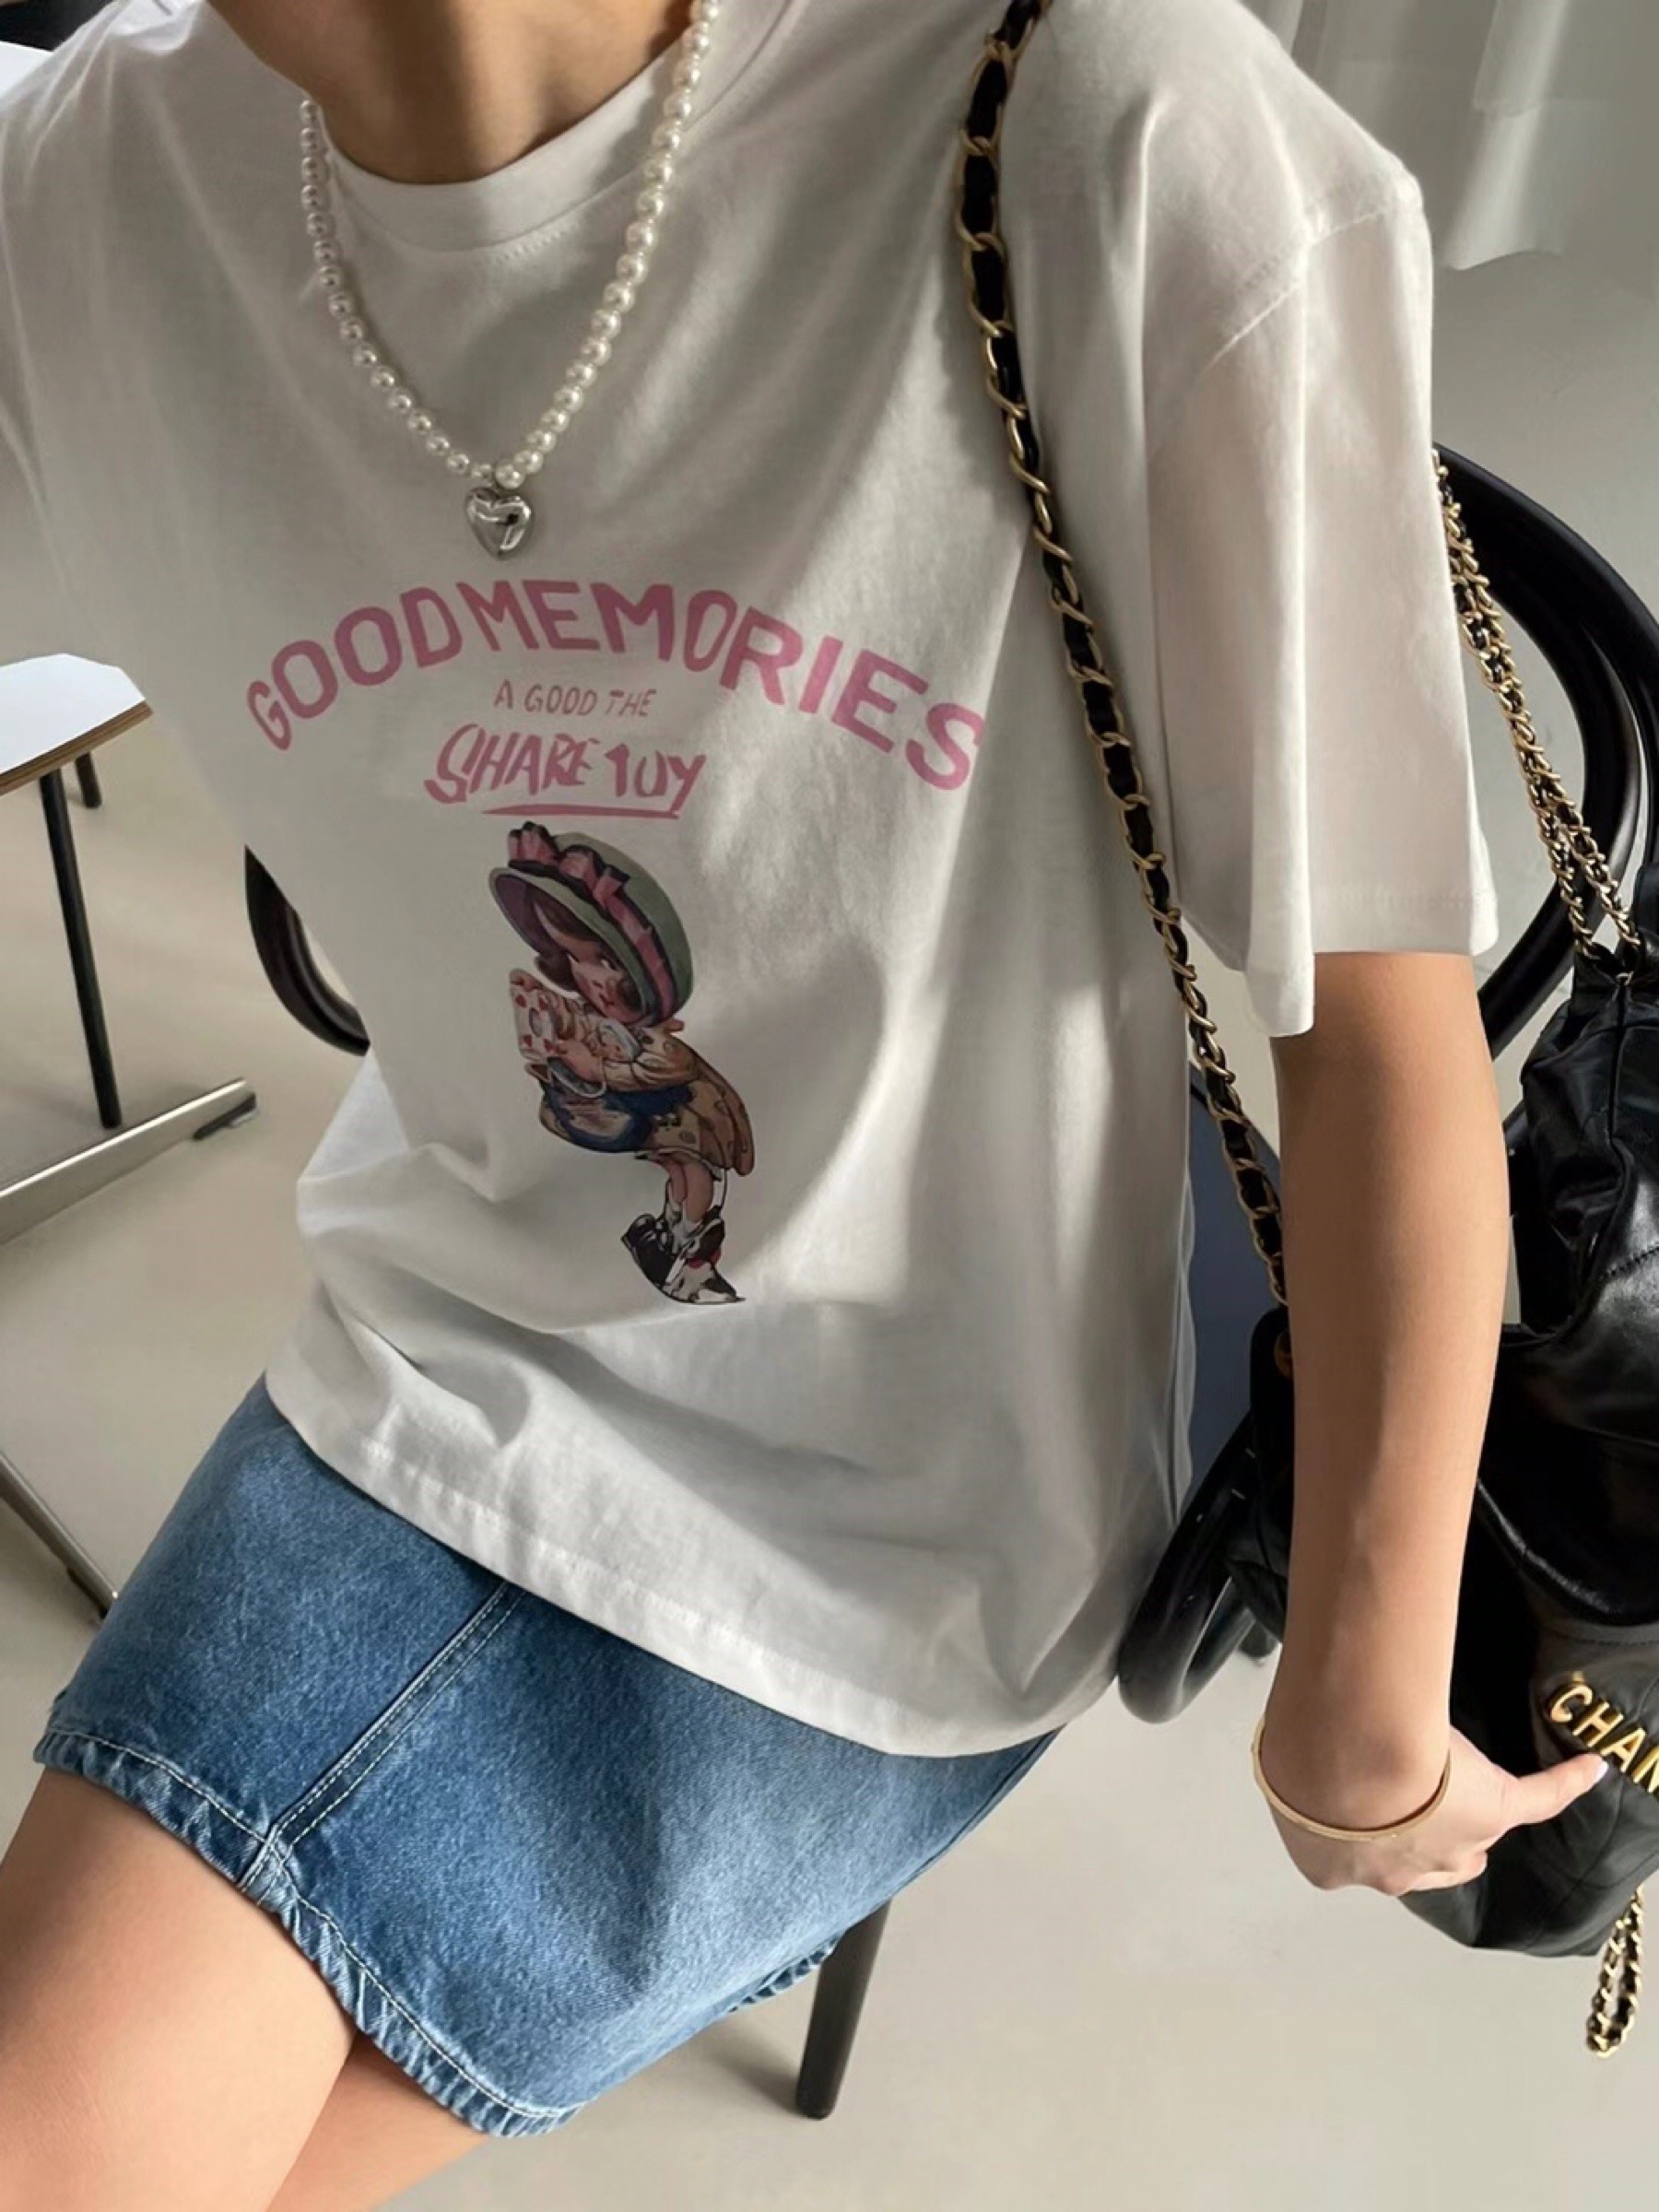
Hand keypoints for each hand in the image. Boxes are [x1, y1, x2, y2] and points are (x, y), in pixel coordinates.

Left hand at [1257, 1717, 1609, 1896]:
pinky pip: (1537, 1798)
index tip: (1364, 1796)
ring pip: (1471, 1834)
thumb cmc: (1297, 1762)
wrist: (1342, 1760)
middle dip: (1421, 1828)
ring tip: (1459, 1765)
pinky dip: (1561, 1783)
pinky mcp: (1493, 1808)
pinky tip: (1584, 1768)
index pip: (1354, 1857)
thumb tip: (1275, 1734)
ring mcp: (1450, 1842)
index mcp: (1332, 1863)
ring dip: (1469, 1802)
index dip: (1364, 1824)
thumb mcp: (1278, 1765)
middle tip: (1413, 1782)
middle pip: (1424, 1860)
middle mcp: (1393, 1871)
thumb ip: (1286, 1766)